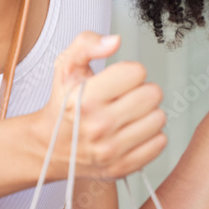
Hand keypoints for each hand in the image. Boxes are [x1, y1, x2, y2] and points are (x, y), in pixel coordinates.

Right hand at [32, 31, 166, 181]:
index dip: (130, 71)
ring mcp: (111, 150)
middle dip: (141, 91)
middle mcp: (98, 126)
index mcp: (85, 98)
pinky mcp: (121, 167)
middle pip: (152, 95)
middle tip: (126, 97)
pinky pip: (159, 144)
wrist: (48, 147)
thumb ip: (87, 43)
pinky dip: (150, 136)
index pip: (136, 72)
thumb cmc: (62, 105)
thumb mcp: (66, 66)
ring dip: (147, 114)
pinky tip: (133, 131)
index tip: (119, 80)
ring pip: (158, 119)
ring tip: (129, 115)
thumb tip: (115, 41)